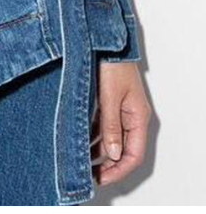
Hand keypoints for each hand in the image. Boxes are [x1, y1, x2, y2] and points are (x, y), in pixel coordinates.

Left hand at [91, 61, 150, 186]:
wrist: (104, 40)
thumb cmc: (112, 64)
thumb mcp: (110, 96)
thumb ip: (111, 125)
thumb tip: (113, 153)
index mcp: (137, 117)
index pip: (133, 154)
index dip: (119, 170)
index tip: (101, 178)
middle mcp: (131, 115)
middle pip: (123, 149)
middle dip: (107, 163)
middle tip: (89, 174)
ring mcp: (119, 108)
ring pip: (110, 137)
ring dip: (97, 150)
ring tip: (80, 160)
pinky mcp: (107, 100)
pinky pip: (102, 124)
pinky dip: (92, 134)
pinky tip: (80, 140)